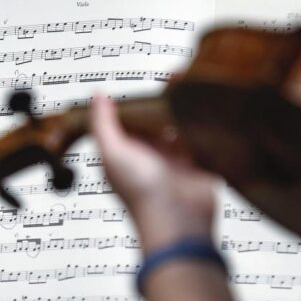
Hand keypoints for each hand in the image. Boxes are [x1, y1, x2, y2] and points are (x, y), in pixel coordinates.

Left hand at [90, 94, 216, 252]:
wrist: (179, 220)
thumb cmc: (142, 193)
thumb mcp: (113, 152)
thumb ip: (103, 124)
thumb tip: (96, 96)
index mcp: (124, 152)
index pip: (125, 121)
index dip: (131, 102)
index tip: (138, 84)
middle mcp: (149, 155)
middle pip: (153, 121)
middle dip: (159, 102)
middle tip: (168, 81)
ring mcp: (175, 159)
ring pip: (177, 126)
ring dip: (181, 110)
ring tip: (186, 89)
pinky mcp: (198, 162)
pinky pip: (199, 137)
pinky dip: (201, 124)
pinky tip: (204, 109)